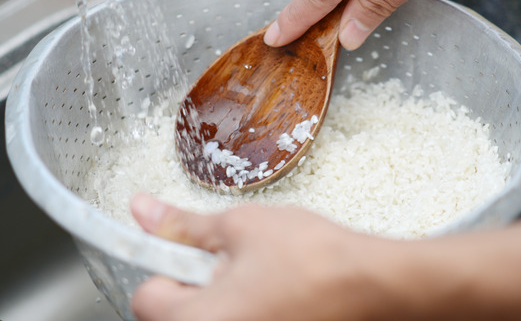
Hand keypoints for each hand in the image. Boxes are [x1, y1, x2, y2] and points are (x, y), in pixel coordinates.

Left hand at [129, 193, 383, 320]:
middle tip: (230, 258)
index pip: (146, 296)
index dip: (167, 263)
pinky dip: (247, 310)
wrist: (375, 285)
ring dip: (221, 297)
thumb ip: (183, 225)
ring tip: (258, 275)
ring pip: (210, 318)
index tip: (188, 248)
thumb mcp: (239, 226)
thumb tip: (145, 212)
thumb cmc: (315, 260)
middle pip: (175, 313)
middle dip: (195, 282)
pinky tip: (275, 293)